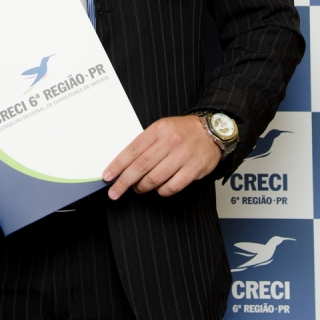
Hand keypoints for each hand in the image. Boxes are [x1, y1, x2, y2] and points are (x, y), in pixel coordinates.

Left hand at [102, 115, 220, 199]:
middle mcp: (169, 142)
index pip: (133, 150)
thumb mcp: (161, 128)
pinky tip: (158, 189)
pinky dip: (161, 191)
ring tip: (138, 188)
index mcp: (158, 130)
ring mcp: (182, 156)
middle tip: (115, 192)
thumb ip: (145, 143)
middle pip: (141, 166)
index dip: (118, 165)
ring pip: (155, 178)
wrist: (211, 131)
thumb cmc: (182, 131)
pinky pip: (172, 186)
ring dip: (142, 187)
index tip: (108, 176)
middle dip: (124, 181)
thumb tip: (124, 163)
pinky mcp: (193, 169)